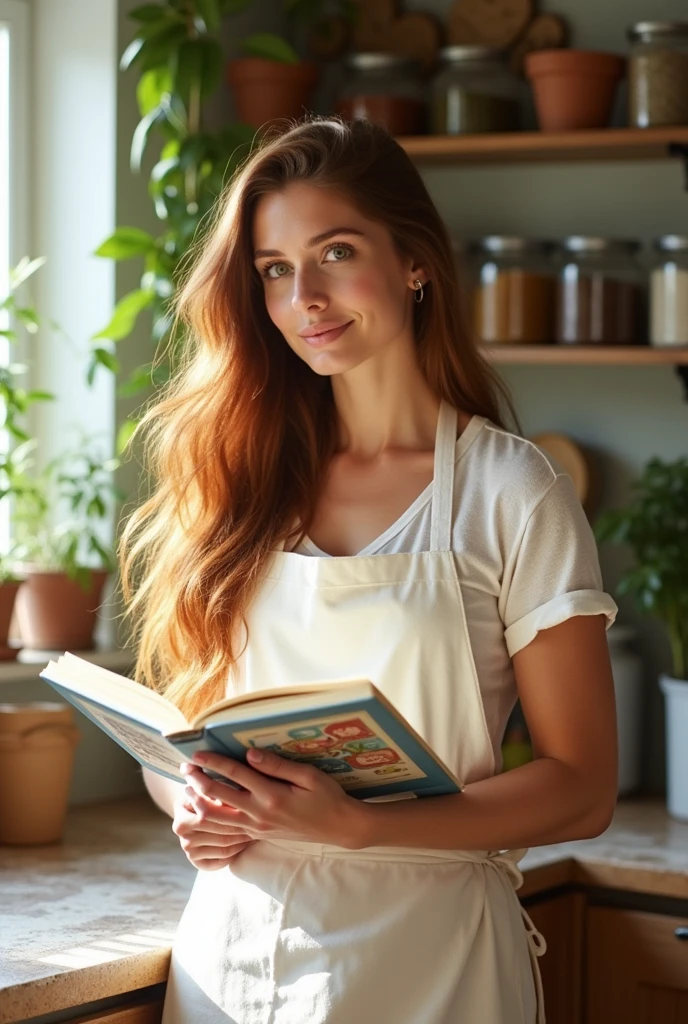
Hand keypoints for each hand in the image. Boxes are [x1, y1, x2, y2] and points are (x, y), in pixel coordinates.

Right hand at [171, 789, 254, 870]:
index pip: (208, 818)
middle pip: (219, 835)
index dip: (231, 813)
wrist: (194, 809)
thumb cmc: (206, 794)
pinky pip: (222, 860)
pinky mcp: (197, 862)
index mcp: (181, 819)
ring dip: (243, 840)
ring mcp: (189, 850)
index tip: (249, 807)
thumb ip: (216, 793)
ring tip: (257, 831)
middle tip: (261, 822)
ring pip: (224, 848)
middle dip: (241, 828)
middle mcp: (182, 838)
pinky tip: (246, 842)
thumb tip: (230, 797)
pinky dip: (236, 853)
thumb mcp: (208, 790)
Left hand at [180, 748, 365, 849]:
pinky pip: (227, 828)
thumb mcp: (308, 775)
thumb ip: (277, 765)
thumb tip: (250, 752)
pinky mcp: (257, 834)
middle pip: (217, 798)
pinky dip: (212, 816)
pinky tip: (205, 805)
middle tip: (185, 768)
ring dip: (200, 802)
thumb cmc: (327, 797)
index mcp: (272, 795)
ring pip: (217, 818)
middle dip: (198, 781)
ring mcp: (257, 827)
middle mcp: (259, 813)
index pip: (235, 774)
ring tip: (190, 787)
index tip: (197, 752)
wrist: (338, 828)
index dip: (213, 762)